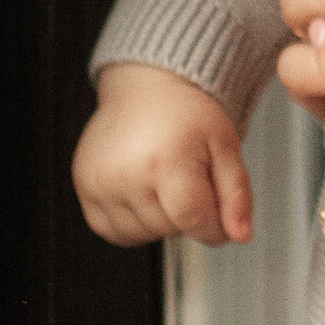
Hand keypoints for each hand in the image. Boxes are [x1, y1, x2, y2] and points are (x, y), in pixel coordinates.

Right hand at [74, 62, 253, 246]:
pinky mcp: (84, 185)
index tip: (220, 214)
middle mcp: (127, 174)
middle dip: (187, 216)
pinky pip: (111, 231)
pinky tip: (142, 194)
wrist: (146, 87)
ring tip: (163, 184)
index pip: (194, 222)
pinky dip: (131, 224)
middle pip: (169, 230)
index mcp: (166, 162)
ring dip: (159, 222)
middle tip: (187, 180)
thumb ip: (236, 195)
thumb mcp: (226, 146)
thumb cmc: (187, 113)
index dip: (214, 227)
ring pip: (142, 236)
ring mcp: (100, 182)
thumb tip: (241, 235)